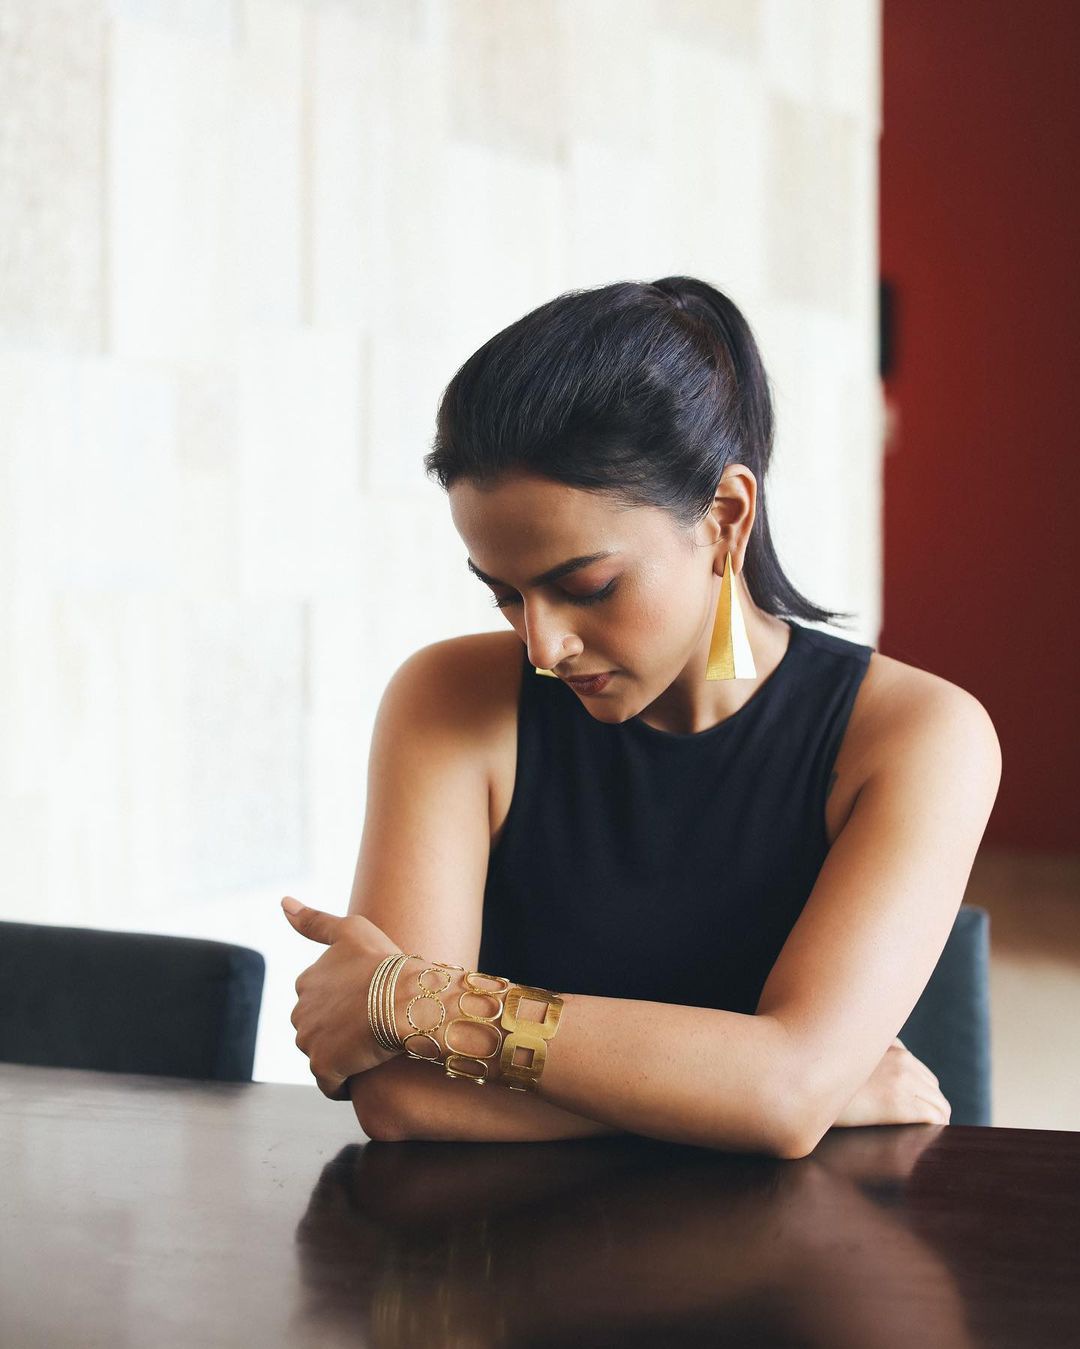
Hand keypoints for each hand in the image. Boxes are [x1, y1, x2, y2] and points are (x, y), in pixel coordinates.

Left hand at [282, 897, 406, 1099]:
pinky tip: (365, 1074)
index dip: (342, 1002)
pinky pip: (330, 1084)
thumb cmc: (383, 962)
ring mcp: (309, 1042)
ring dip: (341, 1055)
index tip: (364, 1002)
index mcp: (305, 982)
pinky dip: (344, 1083)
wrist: (404, 999)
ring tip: (369, 1050)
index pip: (316, 999)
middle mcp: (299, 1012)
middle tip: (370, 1027)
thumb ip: (313, 920)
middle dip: (336, 1030)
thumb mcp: (351, 930)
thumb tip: (282, 902)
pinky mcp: (323, 1068)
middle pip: (316, 1028)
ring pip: (321, 1055)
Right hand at [832, 1037, 951, 1128]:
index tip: (915, 1110)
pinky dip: (937, 1127)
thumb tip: (884, 1059)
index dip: (922, 1095)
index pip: (923, 1074)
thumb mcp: (850, 1054)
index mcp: (892, 1046)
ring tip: (923, 1135)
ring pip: (939, 1103)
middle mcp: (901, 1060)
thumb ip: (870, 1052)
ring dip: (936, 1119)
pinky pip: (934, 1116)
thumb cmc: (824, 1077)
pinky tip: (927, 1137)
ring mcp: (902, 1081)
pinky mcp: (899, 1104)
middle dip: (930, 1107)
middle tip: (920, 1127)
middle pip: (933, 1089)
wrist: (807, 1089)